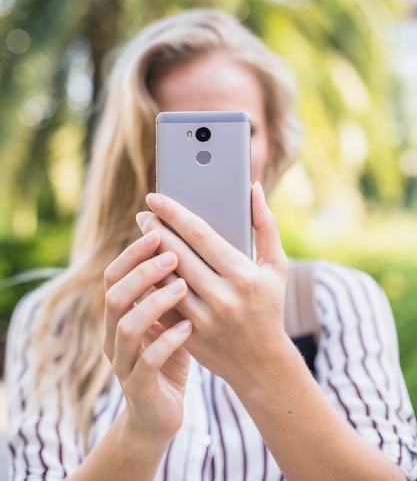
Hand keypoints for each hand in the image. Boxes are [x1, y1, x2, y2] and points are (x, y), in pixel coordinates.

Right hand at [103, 230, 192, 440]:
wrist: (160, 413)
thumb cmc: (171, 354)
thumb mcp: (170, 316)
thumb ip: (173, 286)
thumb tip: (193, 243)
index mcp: (120, 314)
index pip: (114, 274)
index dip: (132, 252)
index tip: (157, 230)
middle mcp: (114, 335)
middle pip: (114, 295)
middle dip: (142, 272)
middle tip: (172, 255)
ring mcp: (123, 363)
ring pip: (127, 326)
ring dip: (154, 302)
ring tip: (183, 286)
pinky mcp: (138, 388)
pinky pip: (147, 362)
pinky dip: (167, 341)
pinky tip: (189, 327)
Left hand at [137, 182, 287, 387]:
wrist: (262, 364)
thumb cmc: (269, 306)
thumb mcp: (276, 267)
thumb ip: (265, 225)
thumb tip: (253, 188)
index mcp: (243, 275)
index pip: (200, 235)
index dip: (174, 213)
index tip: (156, 198)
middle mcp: (222, 297)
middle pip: (176, 254)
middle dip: (155, 230)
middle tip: (144, 214)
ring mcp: (203, 319)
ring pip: (164, 279)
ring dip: (148, 256)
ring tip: (143, 237)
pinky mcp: (188, 336)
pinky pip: (162, 304)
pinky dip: (151, 285)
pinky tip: (144, 269)